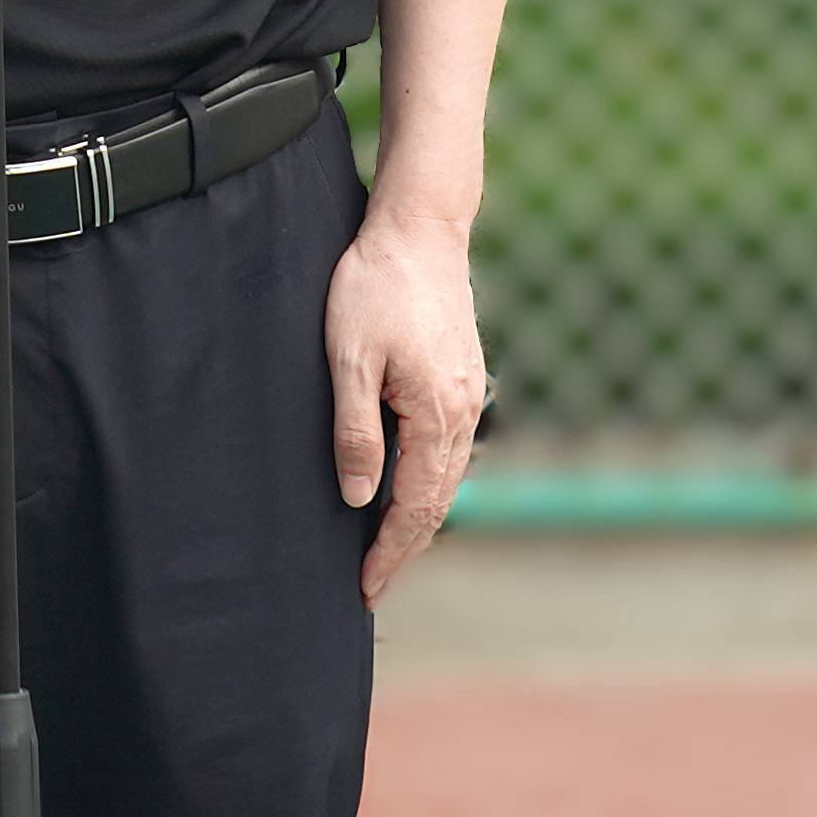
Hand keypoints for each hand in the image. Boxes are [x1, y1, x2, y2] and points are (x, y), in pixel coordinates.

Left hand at [325, 198, 489, 602]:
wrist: (419, 229)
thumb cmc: (375, 287)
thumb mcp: (348, 358)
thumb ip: (355, 431)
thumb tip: (358, 498)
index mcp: (436, 414)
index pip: (414, 506)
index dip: (389, 552)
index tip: (365, 588)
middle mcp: (463, 412)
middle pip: (438, 502)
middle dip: (405, 548)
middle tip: (372, 585)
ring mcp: (468, 394)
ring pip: (447, 478)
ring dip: (419, 518)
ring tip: (387, 550)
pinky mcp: (462, 377)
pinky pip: (449, 449)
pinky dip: (430, 482)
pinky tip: (407, 488)